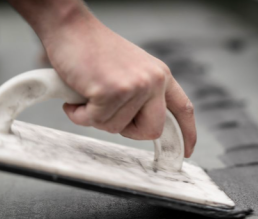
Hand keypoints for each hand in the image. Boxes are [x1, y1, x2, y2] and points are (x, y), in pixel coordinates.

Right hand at [41, 15, 195, 156]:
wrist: (70, 27)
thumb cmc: (94, 50)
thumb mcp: (132, 70)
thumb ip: (144, 94)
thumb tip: (146, 126)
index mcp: (161, 75)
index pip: (183, 109)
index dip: (187, 133)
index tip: (185, 151)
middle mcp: (154, 80)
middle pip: (152, 130)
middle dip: (128, 131)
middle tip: (107, 113)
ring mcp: (134, 86)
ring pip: (117, 128)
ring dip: (95, 117)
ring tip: (88, 93)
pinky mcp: (111, 91)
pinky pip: (94, 121)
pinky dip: (79, 113)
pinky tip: (77, 94)